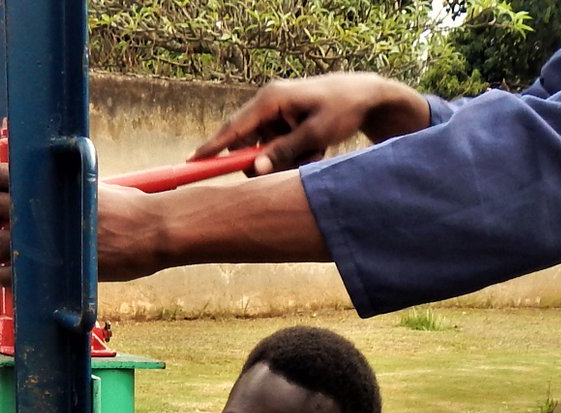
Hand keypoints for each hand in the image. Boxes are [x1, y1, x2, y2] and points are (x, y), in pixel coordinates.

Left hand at [0, 163, 171, 285]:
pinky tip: (0, 278)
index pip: (1, 174)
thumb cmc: (128, 209)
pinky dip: (2, 278)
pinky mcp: (50, 266)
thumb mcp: (91, 187)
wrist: (149, 231)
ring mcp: (43, 237)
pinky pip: (12, 274)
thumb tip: (49, 196)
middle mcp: (40, 206)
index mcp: (49, 181)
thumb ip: (64, 192)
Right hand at [191, 72, 430, 175]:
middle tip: (292, 165)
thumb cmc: (343, 108)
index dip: (212, 148)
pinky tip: (315, 148)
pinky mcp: (283, 121)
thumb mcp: (316, 134)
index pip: (233, 128)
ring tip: (314, 153)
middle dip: (265, 161)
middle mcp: (268, 103)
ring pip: (264, 150)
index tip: (193, 163)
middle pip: (247, 143)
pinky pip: (277, 147)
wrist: (367, 95)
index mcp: (271, 99)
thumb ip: (284, 151)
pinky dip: (294, 154)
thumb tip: (255, 168)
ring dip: (286, 160)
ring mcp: (275, 113)